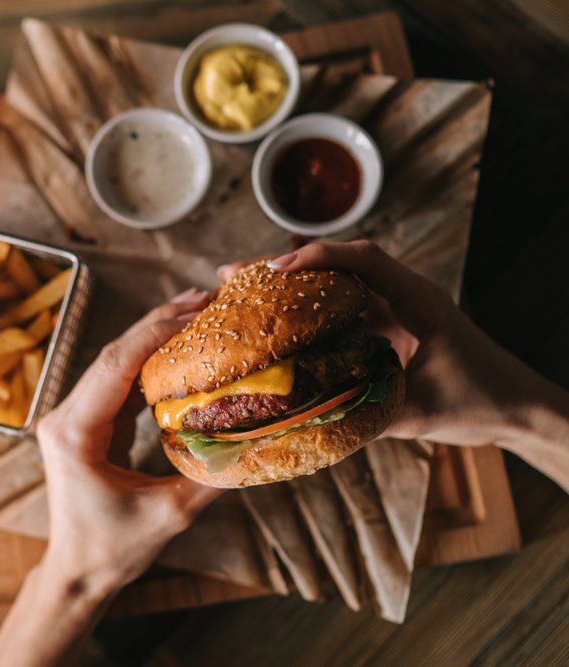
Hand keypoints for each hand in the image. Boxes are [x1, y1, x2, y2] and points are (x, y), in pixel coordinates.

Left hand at [36, 289, 221, 593]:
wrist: (77, 572)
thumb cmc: (113, 550)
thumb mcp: (169, 514)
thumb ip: (210, 475)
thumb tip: (257, 442)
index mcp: (74, 432)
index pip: (116, 366)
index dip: (156, 333)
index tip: (196, 309)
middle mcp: (66, 416)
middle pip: (114, 355)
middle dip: (159, 323)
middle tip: (204, 297)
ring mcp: (74, 417)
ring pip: (116, 363)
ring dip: (155, 338)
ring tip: (198, 312)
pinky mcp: (87, 424)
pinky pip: (120, 384)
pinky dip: (150, 364)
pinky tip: (181, 349)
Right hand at [220, 242, 568, 469]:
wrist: (518, 407)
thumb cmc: (481, 401)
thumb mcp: (422, 411)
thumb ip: (370, 411)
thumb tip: (308, 420)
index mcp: (418, 300)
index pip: (364, 261)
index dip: (319, 257)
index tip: (276, 269)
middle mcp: (402, 296)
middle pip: (337, 264)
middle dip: (284, 265)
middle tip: (232, 274)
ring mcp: (393, 310)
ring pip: (334, 285)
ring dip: (289, 285)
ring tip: (240, 290)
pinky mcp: (386, 328)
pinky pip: (339, 310)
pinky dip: (304, 309)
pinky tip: (272, 320)